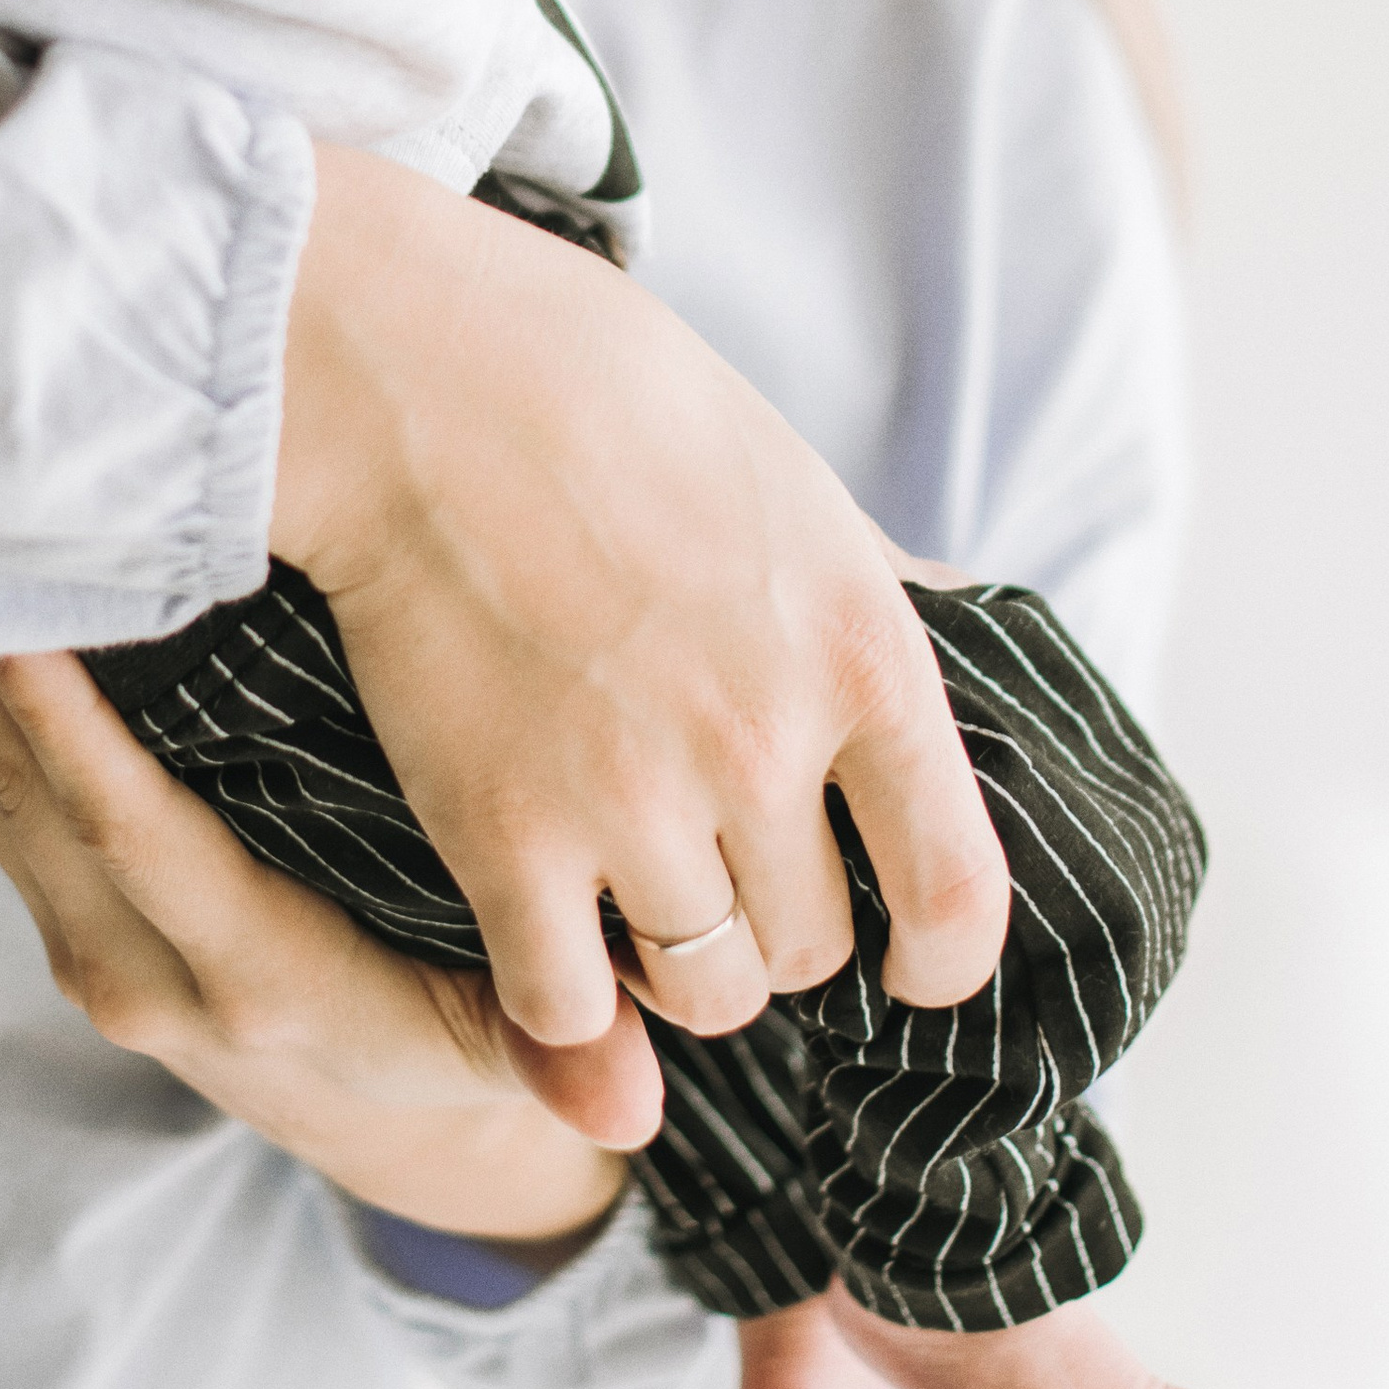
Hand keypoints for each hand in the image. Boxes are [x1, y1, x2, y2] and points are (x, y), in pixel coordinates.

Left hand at [0, 648, 658, 1233]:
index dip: (69, 731)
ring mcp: (79, 931)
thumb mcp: (507, 1044)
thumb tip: (625, 1108)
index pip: (134, 835)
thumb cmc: (448, 1033)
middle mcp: (137, 964)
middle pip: (16, 788)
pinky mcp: (55, 896)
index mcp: (248, 981)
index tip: (18, 622)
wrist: (375, 1114)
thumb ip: (553, 1047)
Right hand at [272, 148, 1009, 1048]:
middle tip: (712, 867)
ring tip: (628, 894)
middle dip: (771, 924)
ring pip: (701, 991)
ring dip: (670, 965)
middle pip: (811, 948)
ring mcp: (635, 802)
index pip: (957, 891)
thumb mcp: (797, 485)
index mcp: (858, 654)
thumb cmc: (611, 403)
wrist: (427, 379)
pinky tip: (541, 933)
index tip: (910, 968)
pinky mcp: (505, 838)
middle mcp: (765, 746)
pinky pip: (566, 1010)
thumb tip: (961, 628)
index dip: (939, 958)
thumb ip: (878, 591)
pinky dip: (560, 1001)